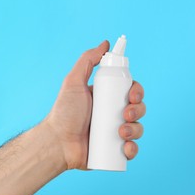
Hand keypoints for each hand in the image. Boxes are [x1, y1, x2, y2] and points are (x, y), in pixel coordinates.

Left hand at [45, 40, 145, 169]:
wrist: (57, 142)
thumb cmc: (64, 112)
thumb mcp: (74, 82)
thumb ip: (87, 60)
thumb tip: (105, 43)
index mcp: (107, 97)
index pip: (130, 91)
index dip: (137, 92)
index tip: (132, 95)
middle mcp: (113, 114)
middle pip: (138, 108)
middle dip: (138, 110)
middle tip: (125, 114)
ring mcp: (115, 133)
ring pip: (138, 128)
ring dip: (136, 129)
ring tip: (121, 133)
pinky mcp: (114, 151)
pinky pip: (132, 149)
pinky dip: (133, 149)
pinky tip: (126, 148)